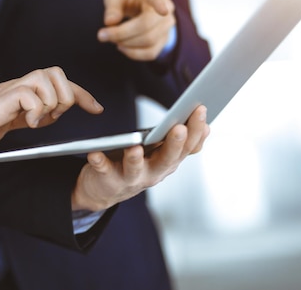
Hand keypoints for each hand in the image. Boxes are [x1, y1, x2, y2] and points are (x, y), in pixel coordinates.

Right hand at [0, 67, 103, 156]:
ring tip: (39, 119)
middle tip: (53, 116)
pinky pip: (30, 94)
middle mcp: (19, 86)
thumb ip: (31, 115)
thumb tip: (51, 115)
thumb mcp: (12, 121)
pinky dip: (36, 110)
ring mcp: (10, 90)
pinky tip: (27, 123)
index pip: (60, 83)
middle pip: (57, 72)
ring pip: (47, 79)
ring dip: (51, 103)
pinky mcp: (2, 99)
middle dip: (66, 96)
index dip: (82, 94)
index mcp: (24, 91)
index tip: (97, 108)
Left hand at [71, 105, 209, 211]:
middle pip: (167, 160)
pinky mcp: (107, 180)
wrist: (104, 190)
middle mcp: (153, 173)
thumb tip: (206, 126)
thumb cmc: (135, 164)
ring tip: (135, 148)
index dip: (196, 131)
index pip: (188, 147)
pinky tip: (95, 154)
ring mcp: (131, 179)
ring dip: (136, 159)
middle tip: (179, 128)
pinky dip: (100, 162)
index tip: (200, 110)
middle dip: (174, 144)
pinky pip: (103, 170)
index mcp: (168, 162)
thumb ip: (181, 142)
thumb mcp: (161, 153)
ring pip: (136, 170)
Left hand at [97, 0, 175, 60]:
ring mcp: (167, 26)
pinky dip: (133, 53)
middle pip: (146, 25)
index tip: (163, 11)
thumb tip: (110, 22)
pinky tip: (122, 47)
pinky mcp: (164, 41)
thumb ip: (112, 6)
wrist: (141, 4)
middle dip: (121, 33)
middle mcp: (166, 9)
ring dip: (126, 43)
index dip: (160, 4)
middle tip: (102, 35)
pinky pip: (150, 53)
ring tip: (112, 39)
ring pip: (149, 41)